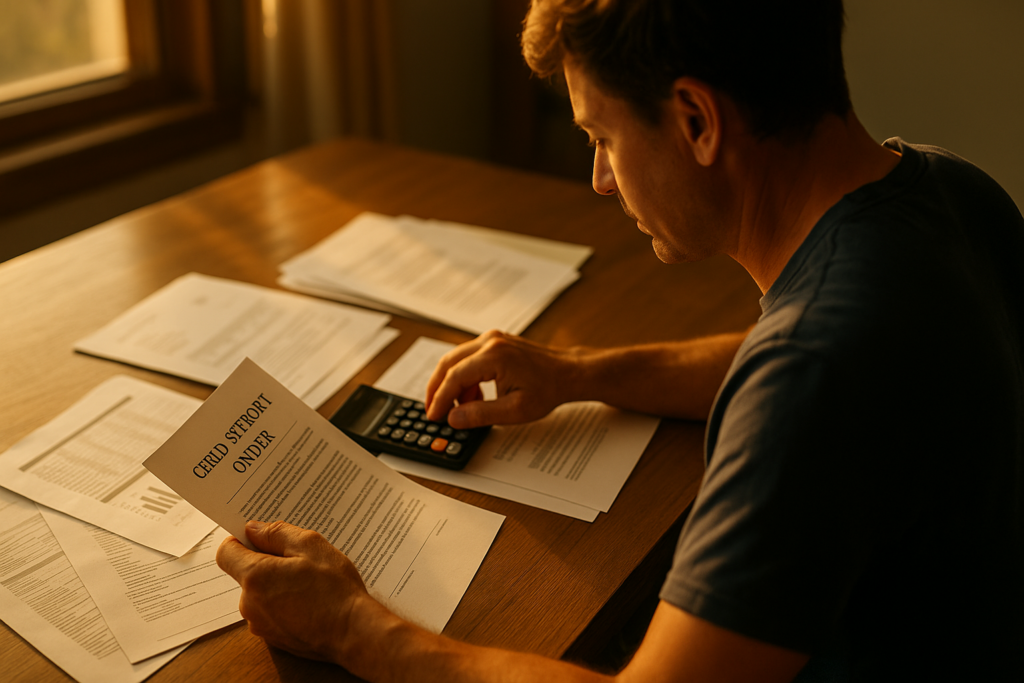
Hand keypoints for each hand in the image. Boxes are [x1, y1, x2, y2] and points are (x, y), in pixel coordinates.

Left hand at [216, 520, 384, 665]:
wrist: (353, 633)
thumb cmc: (334, 590)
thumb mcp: (311, 546)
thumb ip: (277, 533)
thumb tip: (254, 529)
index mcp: (255, 577)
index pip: (226, 552)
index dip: (241, 540)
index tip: (261, 537)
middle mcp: (249, 603)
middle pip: (246, 573)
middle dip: (267, 562)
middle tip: (299, 560)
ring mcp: (260, 624)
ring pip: (260, 592)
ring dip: (277, 583)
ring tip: (309, 583)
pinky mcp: (272, 637)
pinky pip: (271, 611)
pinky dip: (284, 603)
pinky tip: (310, 601)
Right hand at [425, 330, 582, 428]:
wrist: (568, 373)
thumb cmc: (548, 389)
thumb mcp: (515, 411)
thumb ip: (481, 414)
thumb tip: (453, 418)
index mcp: (494, 355)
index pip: (454, 376)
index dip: (440, 399)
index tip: (433, 416)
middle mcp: (489, 341)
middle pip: (448, 363)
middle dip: (437, 389)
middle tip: (432, 411)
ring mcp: (491, 339)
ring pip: (455, 360)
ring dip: (451, 385)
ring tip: (460, 409)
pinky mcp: (493, 343)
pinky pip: (468, 358)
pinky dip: (464, 378)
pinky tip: (474, 397)